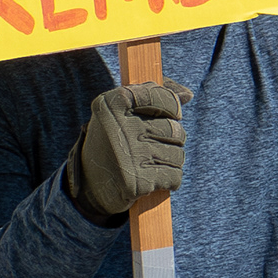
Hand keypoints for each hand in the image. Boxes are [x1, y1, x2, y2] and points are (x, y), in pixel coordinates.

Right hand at [67, 79, 187, 223]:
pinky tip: (150, 178)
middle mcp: (119, 126)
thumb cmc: (115, 139)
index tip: (166, 114)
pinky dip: (168, 180)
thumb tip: (187, 95)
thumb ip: (155, 94)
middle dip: (171, 139)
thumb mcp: (123, 109)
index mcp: (114, 102)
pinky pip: (175, 176)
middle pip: (176, 129)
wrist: (90, 182)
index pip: (166, 98)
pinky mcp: (137, 181)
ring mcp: (129, 154)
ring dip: (169, 161)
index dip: (172, 108)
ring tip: (146, 162)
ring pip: (178, 154)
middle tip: (148, 145)